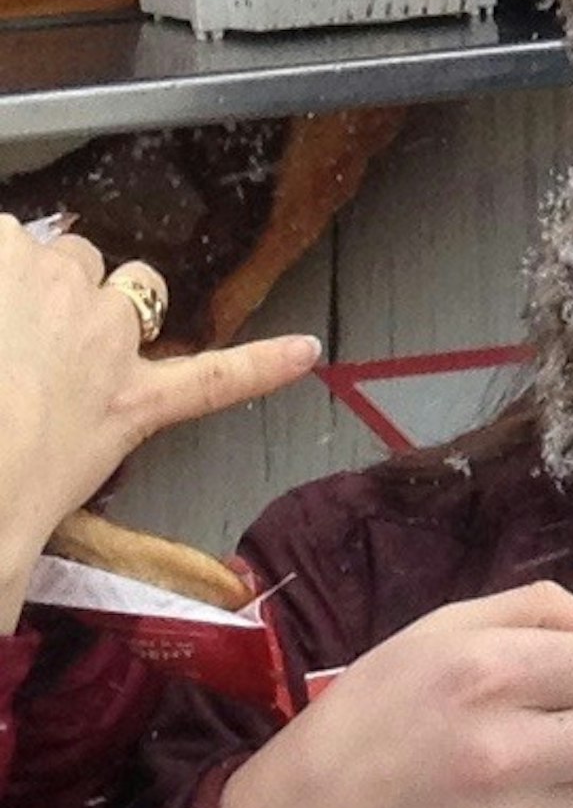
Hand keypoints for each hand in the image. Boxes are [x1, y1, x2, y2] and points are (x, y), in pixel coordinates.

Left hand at [0, 222, 321, 616]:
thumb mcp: (21, 550)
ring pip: (55, 248)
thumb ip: (17, 574)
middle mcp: (108, 331)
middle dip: (81, 302)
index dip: (266, 366)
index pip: (215, 382)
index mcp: (126, 403)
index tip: (307, 350)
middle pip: (119, 284)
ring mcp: (60, 284)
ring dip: (26, 274)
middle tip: (31, 349)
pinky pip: (3, 233)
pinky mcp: (9, 252)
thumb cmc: (0, 501)